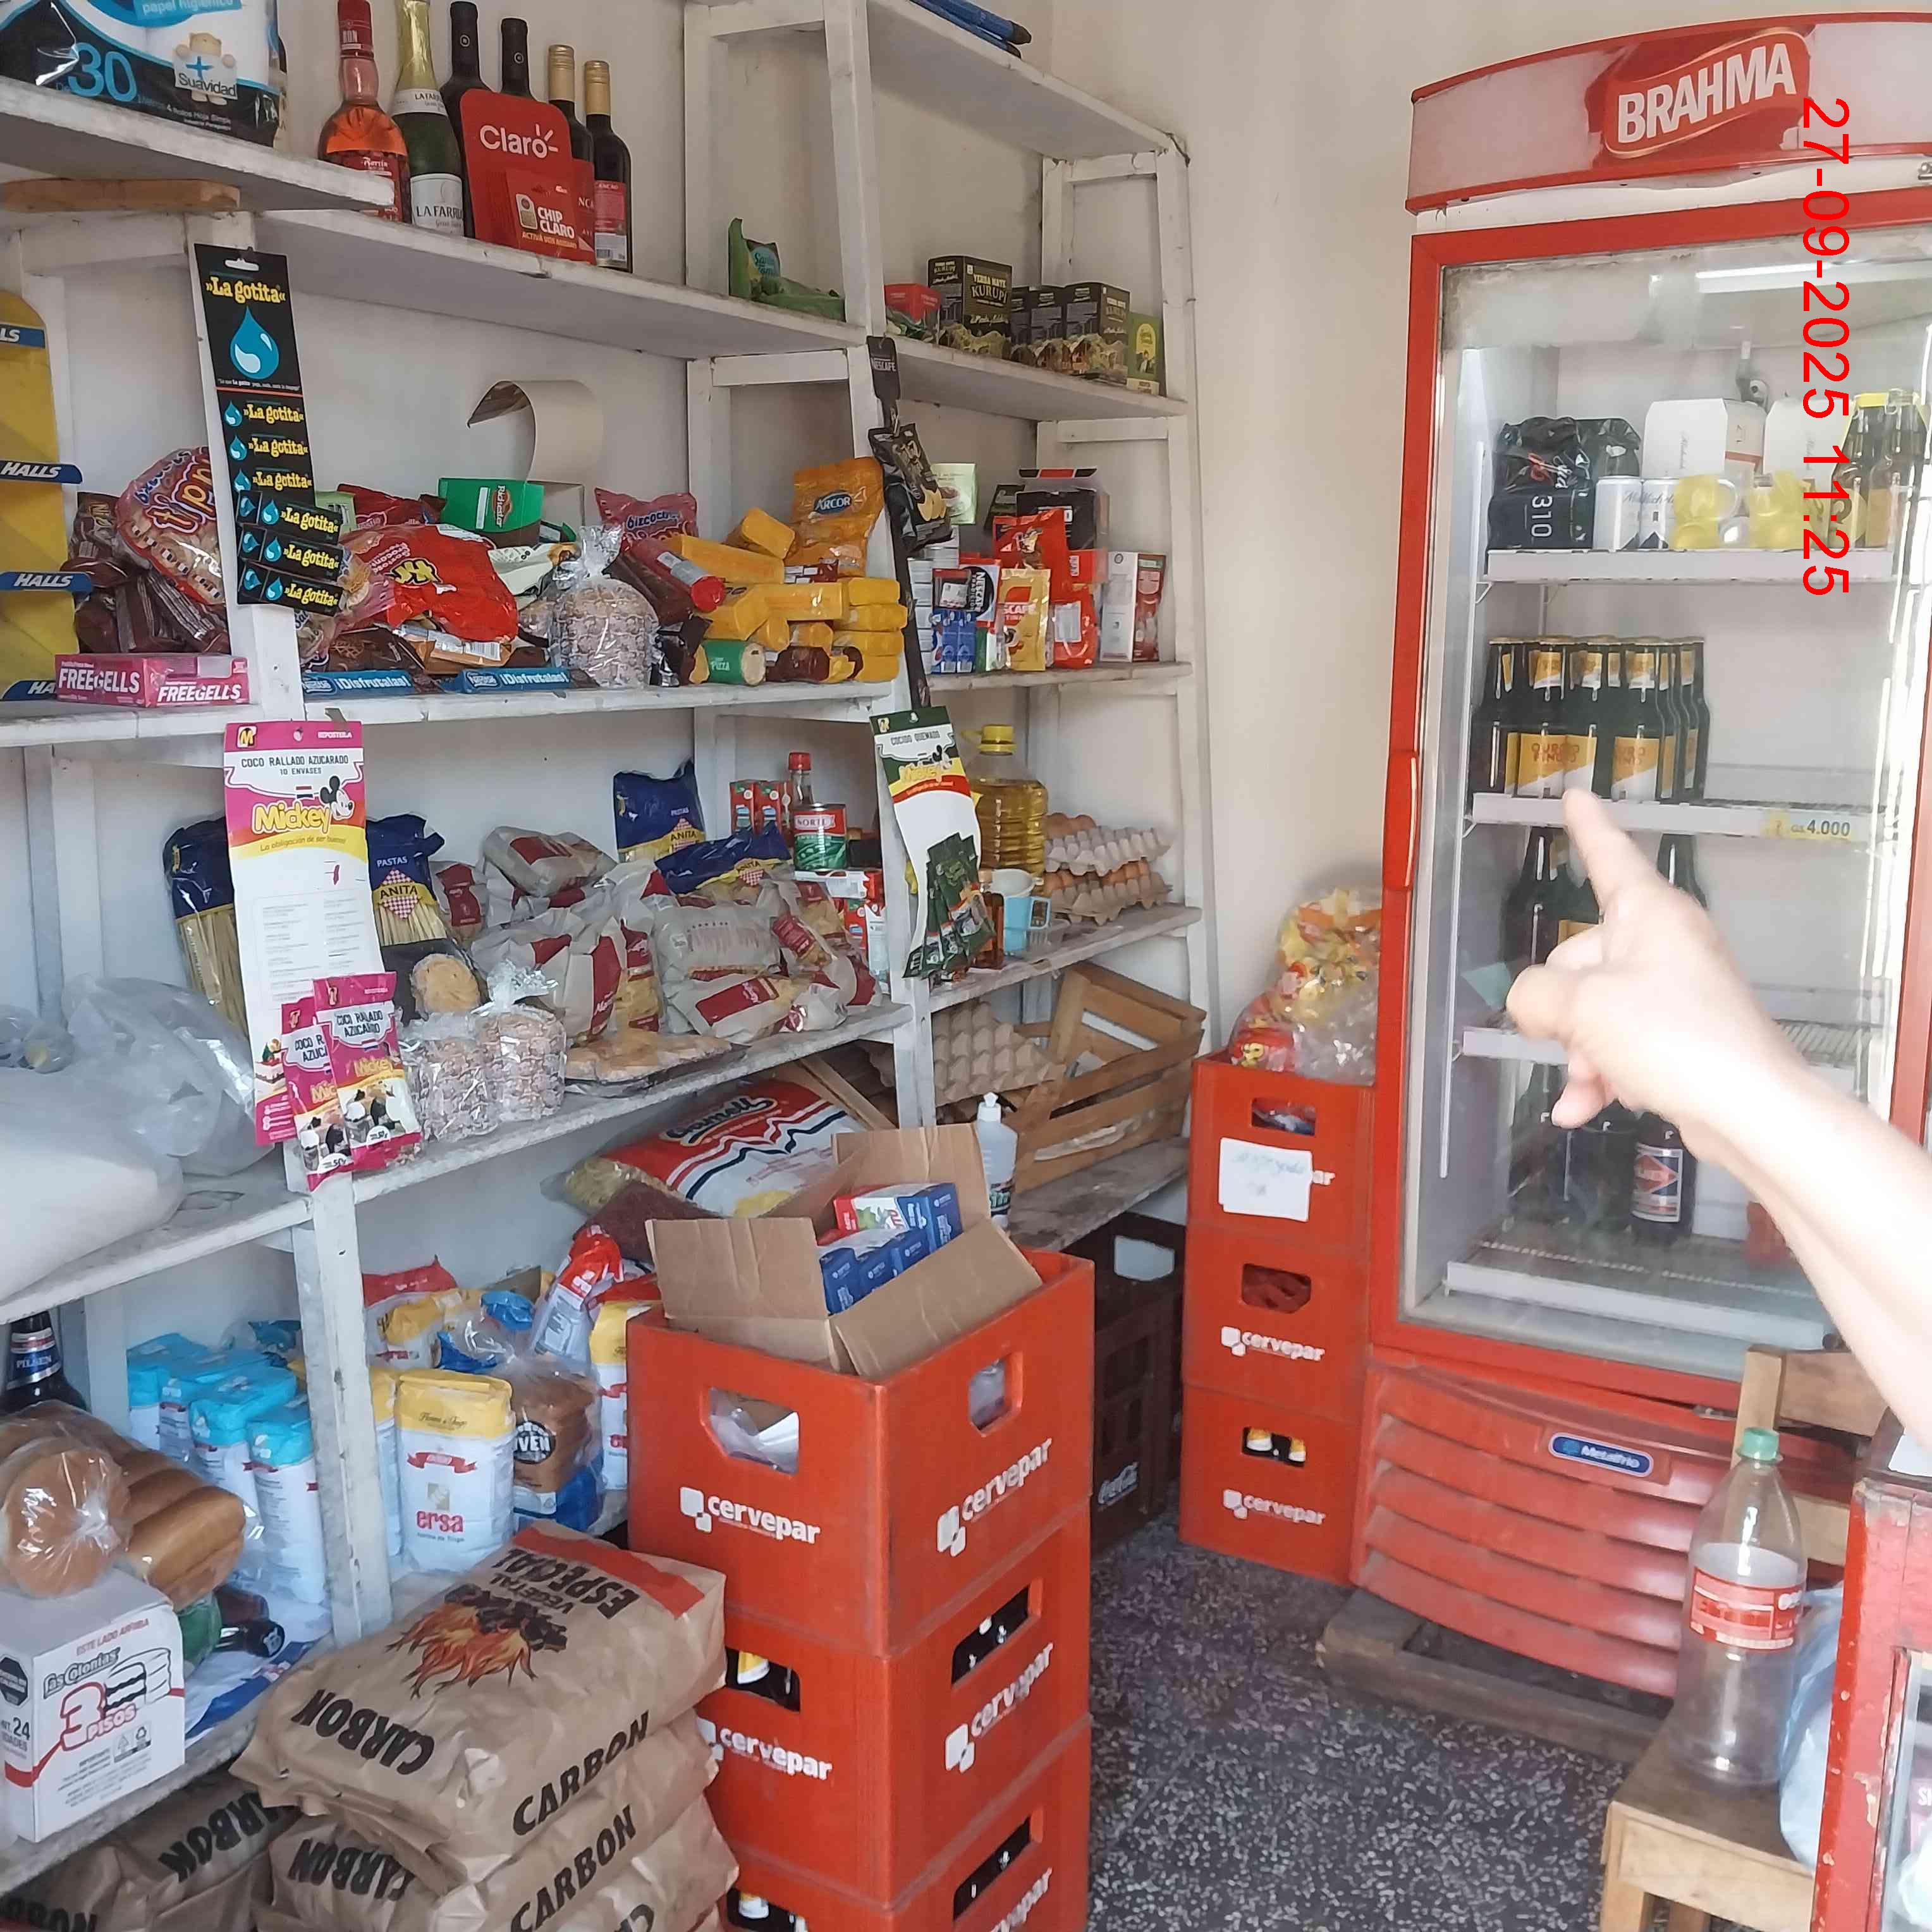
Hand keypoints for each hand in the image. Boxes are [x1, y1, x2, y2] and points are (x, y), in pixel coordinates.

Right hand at [1506, 790, 1801, 1141]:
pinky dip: (1600, 1076)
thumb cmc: (1671, 1037)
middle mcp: (1664, 943)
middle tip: (1564, 1039)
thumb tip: (1531, 1002)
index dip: (1587, 826)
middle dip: (1559, 1006)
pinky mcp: (1683, 1039)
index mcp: (1648, 913)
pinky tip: (1582, 1110)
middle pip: (1581, 955)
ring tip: (1585, 1087)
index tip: (1575, 795)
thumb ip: (1536, 994)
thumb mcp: (1582, 1008)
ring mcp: (1676, 992)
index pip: (1608, 854)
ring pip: (1596, 1009)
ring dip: (1577, 1052)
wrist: (1750, 1109)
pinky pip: (1621, 1045)